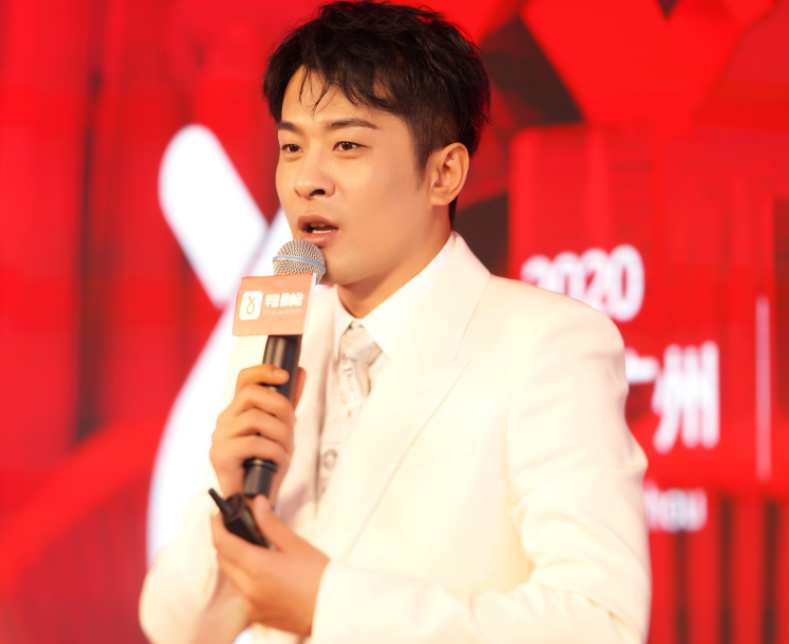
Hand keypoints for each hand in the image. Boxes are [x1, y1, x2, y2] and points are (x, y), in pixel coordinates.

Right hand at [210, 364, 305, 500]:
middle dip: (281, 405)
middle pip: (252, 393)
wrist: (253, 499)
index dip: (264, 371)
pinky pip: (253, 443)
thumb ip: (288, 402)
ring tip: (287, 448)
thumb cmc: (265, 466)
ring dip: (280, 432)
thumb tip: (299, 372)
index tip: (285, 376)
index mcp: (238, 410)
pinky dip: (274, 450)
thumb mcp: (281, 430)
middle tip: (292, 423)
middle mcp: (225, 419)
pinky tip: (279, 459)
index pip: (245, 378)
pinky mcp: (220, 455)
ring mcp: (220, 437)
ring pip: (255, 417)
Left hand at [212, 495, 329, 635]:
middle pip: (223, 559)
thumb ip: (271, 524)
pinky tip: (264, 572)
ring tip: (255, 549)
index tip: (218, 515)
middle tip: (238, 527)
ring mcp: (251, 604)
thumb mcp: (295, 544)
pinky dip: (246, 579)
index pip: (222, 542)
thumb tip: (257, 505)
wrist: (333, 608)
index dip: (216, 525)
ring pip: (232, 577)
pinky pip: (242, 593)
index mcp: (257, 567)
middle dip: (226, 541)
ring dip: (236, 561)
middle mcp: (249, 588)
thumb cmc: (319, 578)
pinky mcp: (257, 615)